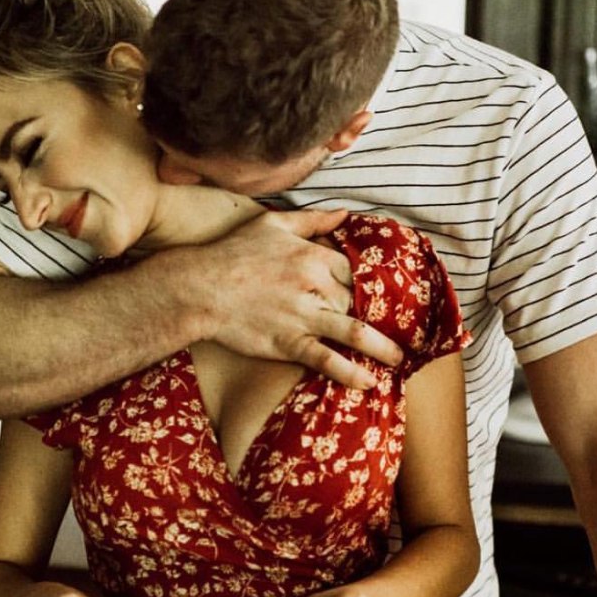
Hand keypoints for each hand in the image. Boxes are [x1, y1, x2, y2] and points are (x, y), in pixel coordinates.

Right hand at [190, 210, 402, 389]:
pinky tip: (368, 382)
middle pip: (358, 303)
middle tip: (398, 332)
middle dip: (379, 318)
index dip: (369, 287)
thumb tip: (345, 214)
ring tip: (399, 361)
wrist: (197, 288)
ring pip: (354, 332)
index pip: (356, 272)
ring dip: (382, 348)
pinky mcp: (287, 343)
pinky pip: (326, 359)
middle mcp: (314, 285)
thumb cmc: (231, 253)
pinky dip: (350, 372)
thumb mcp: (272, 224)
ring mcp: (302, 316)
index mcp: (313, 256)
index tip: (379, 299)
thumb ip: (312, 220)